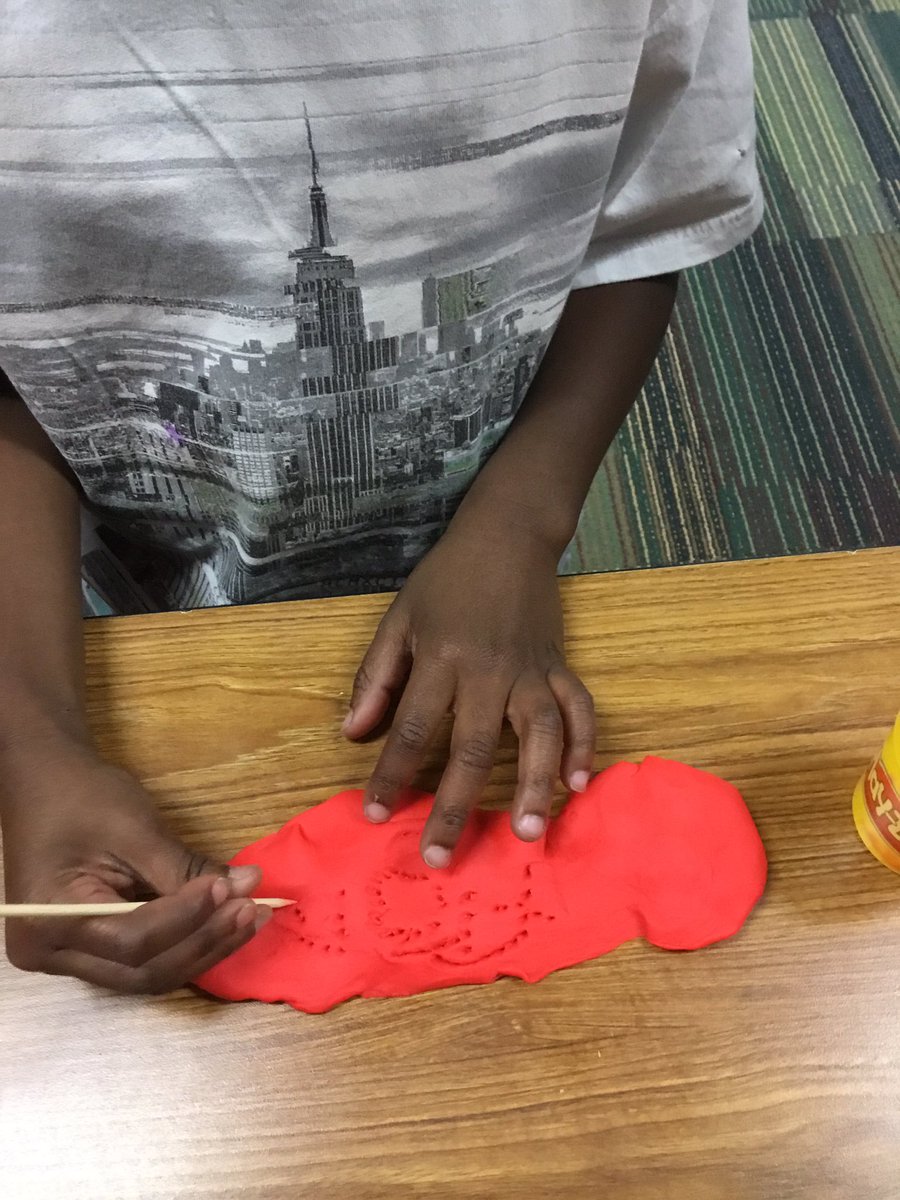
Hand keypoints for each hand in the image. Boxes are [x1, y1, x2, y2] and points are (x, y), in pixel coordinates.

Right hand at [1, 738, 264, 992]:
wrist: (43, 782)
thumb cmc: (80, 796)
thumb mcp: (134, 827)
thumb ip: (185, 866)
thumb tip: (248, 884)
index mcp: (47, 920)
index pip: (132, 940)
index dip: (188, 918)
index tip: (232, 888)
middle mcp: (51, 954)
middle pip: (143, 970)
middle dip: (204, 941)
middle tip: (252, 909)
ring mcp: (68, 958)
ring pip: (148, 974)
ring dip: (203, 948)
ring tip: (250, 918)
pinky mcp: (90, 950)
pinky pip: (143, 960)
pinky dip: (186, 943)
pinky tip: (224, 923)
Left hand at [342, 515, 595, 866]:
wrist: (507, 536)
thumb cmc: (446, 579)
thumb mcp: (399, 618)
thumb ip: (376, 676)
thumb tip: (353, 733)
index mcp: (442, 658)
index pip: (412, 727)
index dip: (391, 773)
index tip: (376, 815)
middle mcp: (488, 671)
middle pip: (471, 747)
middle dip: (454, 806)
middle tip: (440, 857)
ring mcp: (530, 670)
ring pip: (535, 734)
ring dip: (532, 786)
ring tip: (525, 835)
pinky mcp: (559, 666)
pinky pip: (578, 709)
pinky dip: (582, 745)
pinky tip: (577, 783)